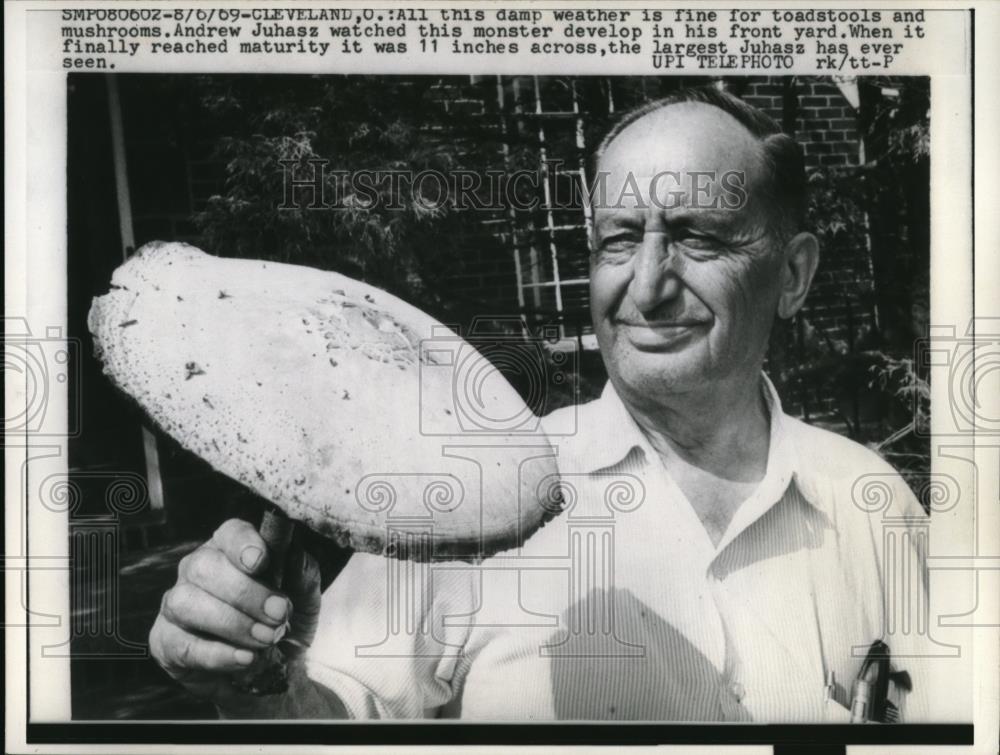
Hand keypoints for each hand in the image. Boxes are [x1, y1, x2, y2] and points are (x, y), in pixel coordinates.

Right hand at [149, 518, 320, 704]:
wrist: (270, 668)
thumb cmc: (281, 620)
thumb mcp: (303, 597)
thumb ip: (302, 573)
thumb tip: (293, 554)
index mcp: (230, 548)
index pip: (230, 533)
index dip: (243, 544)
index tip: (261, 562)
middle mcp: (196, 569)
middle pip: (205, 567)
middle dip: (245, 594)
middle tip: (278, 616)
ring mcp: (176, 604)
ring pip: (187, 603)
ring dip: (231, 624)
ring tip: (265, 640)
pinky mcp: (166, 640)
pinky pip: (183, 645)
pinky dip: (217, 654)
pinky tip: (245, 659)